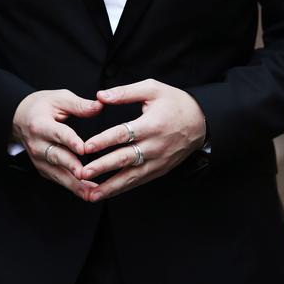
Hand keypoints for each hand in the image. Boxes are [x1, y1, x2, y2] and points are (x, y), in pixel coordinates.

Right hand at [12, 90, 102, 199]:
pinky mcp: (43, 169)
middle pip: (57, 157)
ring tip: (92, 193)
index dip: (70, 141)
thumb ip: (79, 105)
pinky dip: (74, 188)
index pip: (58, 134)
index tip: (82, 149)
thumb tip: (100, 106)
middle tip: (86, 174)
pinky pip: (59, 180)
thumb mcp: (58, 99)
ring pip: (58, 174)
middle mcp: (37, 145)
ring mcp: (39, 160)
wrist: (19, 118)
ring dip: (75, 185)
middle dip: (72, 167)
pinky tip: (90, 193)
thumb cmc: (42, 106)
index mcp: (40, 125)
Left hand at [81, 79, 206, 200]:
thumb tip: (100, 96)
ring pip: (131, 176)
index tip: (86, 147)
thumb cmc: (175, 102)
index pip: (123, 135)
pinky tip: (107, 193)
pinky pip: (139, 181)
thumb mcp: (152, 89)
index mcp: (151, 125)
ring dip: (110, 186)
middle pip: (125, 158)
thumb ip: (125, 93)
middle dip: (102, 168)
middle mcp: (155, 146)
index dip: (103, 141)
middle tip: (82, 173)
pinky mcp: (160, 170)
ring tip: (91, 194)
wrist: (201, 121)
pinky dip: (122, 188)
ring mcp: (158, 161)